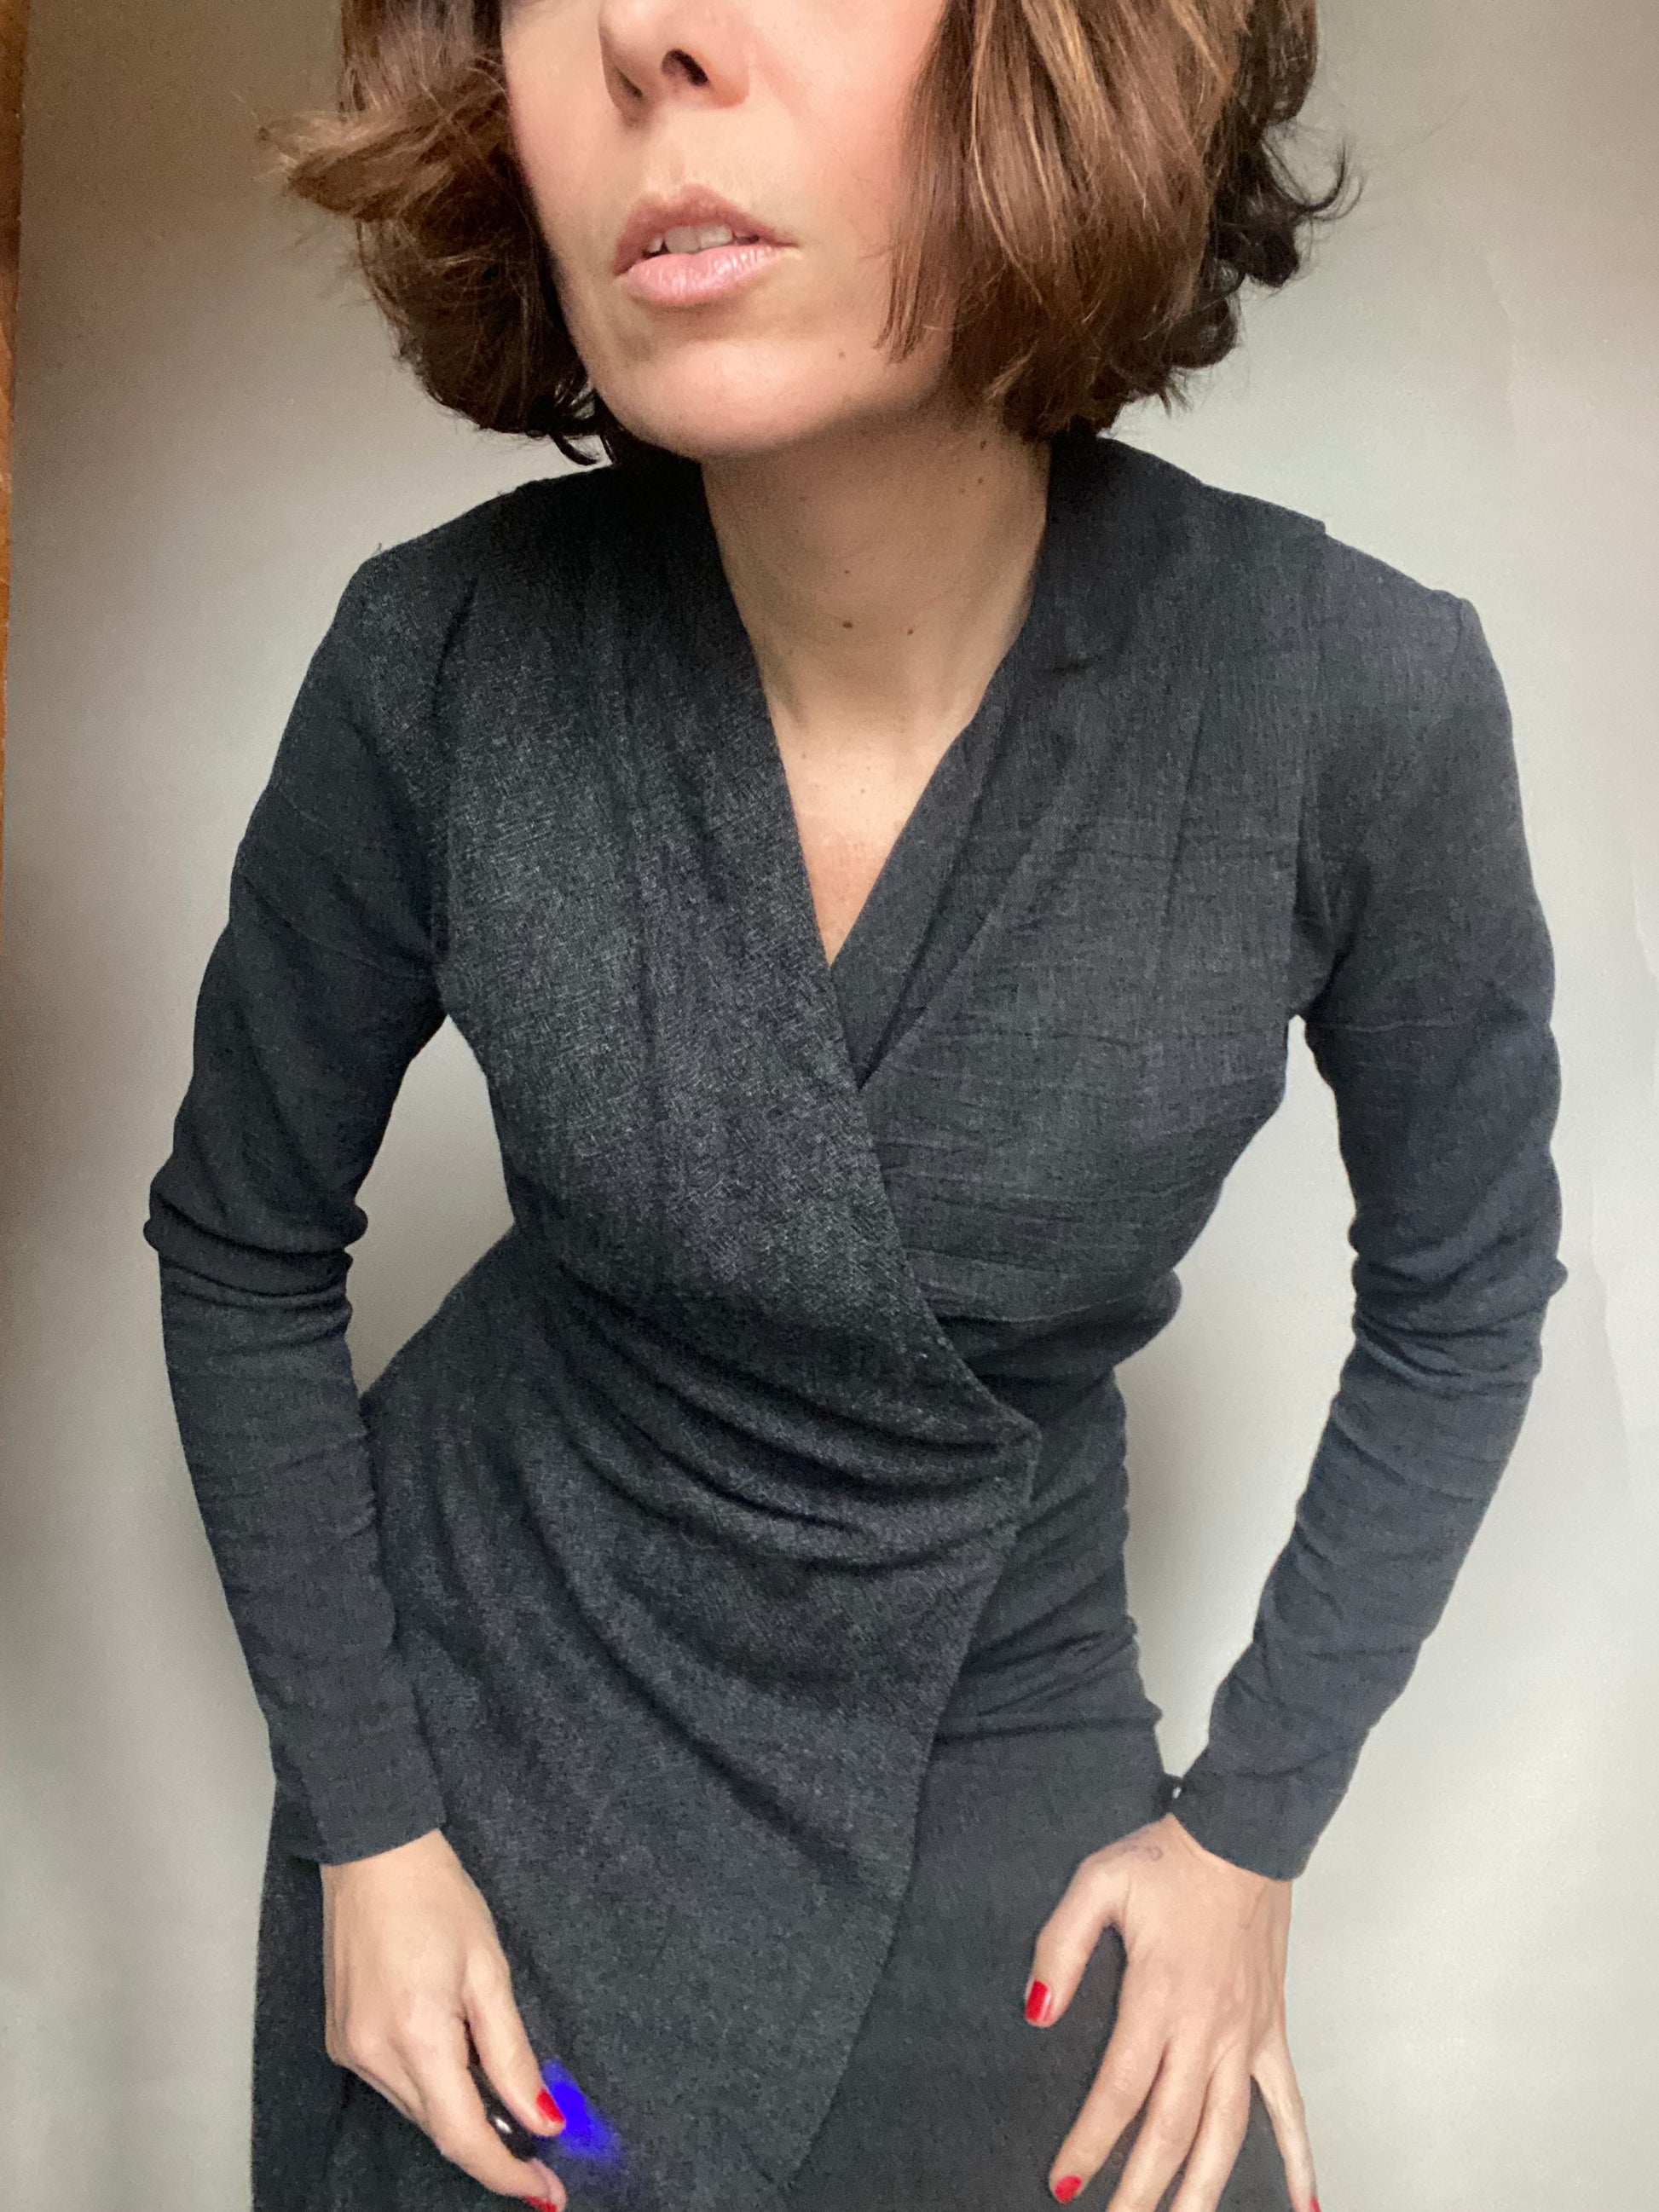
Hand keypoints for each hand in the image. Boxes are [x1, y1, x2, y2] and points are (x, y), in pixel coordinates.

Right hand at [320, 1827, 567, 2206]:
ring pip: (418, 2109)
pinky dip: (432, 2084)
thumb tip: (544, 2120)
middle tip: (541, 2147)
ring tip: (500, 2084)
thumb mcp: (489, 1971)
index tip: (547, 2194)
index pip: (465, 2137)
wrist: (373, 1851)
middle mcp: (373, 2056)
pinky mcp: (341, 2038)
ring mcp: (350, 2049)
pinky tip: (455, 2054)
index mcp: (416, 2037)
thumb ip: (513, 2054)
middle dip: (492, 2143)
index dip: (507, 2174)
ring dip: (461, 2110)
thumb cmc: (436, 1897)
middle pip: (440, 2127)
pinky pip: (395, 2084)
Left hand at [1022, 1812, 1318, 2211]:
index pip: (1119, 2092)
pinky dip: (1300, 2159)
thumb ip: (1060, 1947)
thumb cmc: (1168, 1859)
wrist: (1242, 1837)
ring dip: (1202, 2191)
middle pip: (1170, 2130)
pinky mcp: (1270, 2031)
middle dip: (1140, 2190)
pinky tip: (1303, 2207)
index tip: (1064, 2182)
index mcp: (1157, 1998)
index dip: (1090, 2144)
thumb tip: (1037, 2013)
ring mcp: (1244, 2036)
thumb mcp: (1096, 1882)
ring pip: (1226, 2134)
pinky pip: (1289, 2105)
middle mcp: (1205, 2029)